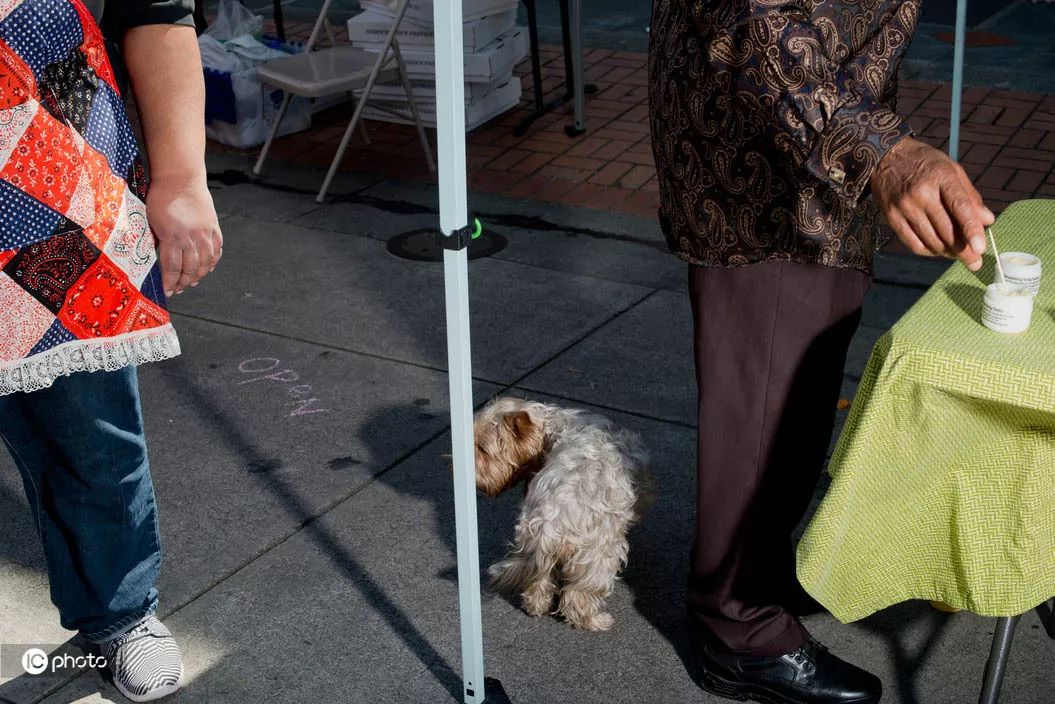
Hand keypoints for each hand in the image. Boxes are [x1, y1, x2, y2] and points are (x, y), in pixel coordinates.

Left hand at [146, 173, 221, 296]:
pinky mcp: (214, 229)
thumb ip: (160, 241)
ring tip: (192, 282)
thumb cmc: (160, 198)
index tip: (167, 292)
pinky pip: (216, 252)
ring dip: (199, 276)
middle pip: (191, 270)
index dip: (170, 283)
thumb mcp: (153, 222)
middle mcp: (192, 239)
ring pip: (205, 264)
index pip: (172, 268)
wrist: (180, 179)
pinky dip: (212, 263)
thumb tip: (162, 260)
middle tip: (178, 290)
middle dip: (184, 283)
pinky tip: (206, 268)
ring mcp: (206, 234)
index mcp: (173, 237)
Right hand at [870, 137, 994, 271]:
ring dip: (947, 252)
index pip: (960, 207)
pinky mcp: (891, 217)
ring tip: (957, 255)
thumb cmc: (925, 163)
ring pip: (930, 240)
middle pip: (946, 230)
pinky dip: (928, 251)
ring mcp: (904, 206)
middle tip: (975, 262)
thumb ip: (970, 196)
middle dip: (963, 250)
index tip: (981, 249)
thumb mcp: (952, 170)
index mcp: (941, 177)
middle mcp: (921, 193)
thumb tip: (988, 220)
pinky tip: (937, 250)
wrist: (885, 157)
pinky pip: (912, 243)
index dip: (971, 230)